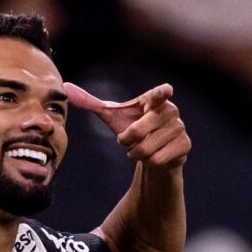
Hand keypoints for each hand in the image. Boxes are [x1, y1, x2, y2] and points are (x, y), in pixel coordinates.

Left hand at [61, 82, 190, 168]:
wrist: (153, 152)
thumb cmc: (132, 128)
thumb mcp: (111, 116)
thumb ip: (90, 102)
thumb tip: (66, 88)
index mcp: (153, 100)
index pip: (158, 94)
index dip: (161, 93)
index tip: (167, 90)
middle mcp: (170, 110)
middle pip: (138, 131)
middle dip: (127, 141)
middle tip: (130, 139)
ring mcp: (180, 127)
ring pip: (147, 149)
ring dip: (136, 154)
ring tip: (142, 148)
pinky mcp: (185, 145)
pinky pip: (157, 159)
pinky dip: (149, 163)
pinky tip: (154, 156)